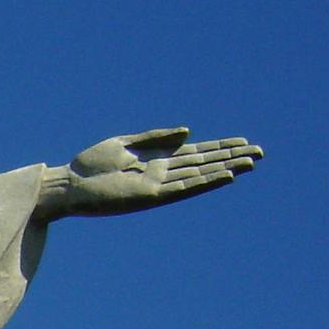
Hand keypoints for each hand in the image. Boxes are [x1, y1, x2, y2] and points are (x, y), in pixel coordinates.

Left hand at [45, 128, 262, 218]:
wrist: (68, 185)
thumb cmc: (89, 166)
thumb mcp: (125, 144)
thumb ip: (157, 138)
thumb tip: (189, 132)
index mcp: (156, 160)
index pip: (196, 153)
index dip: (220, 147)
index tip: (244, 142)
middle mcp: (162, 174)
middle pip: (204, 163)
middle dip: (231, 157)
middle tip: (260, 152)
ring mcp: (158, 186)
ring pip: (200, 176)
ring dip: (225, 169)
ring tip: (251, 163)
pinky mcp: (150, 196)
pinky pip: (184, 188)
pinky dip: (205, 182)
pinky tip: (225, 175)